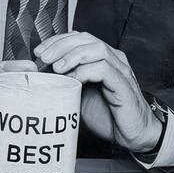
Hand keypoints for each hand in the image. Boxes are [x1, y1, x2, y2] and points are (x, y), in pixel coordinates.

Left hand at [36, 32, 159, 153]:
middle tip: (44, 57)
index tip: (40, 52)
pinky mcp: (123, 85)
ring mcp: (120, 71)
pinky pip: (105, 69)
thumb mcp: (81, 96)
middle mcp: (113, 60)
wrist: (133, 134)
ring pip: (96, 49)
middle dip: (62, 45)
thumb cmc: (109, 116)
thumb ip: (68, 82)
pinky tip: (74, 80)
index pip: (79, 38)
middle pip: (86, 38)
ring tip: (57, 67)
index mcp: (103, 59)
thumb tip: (42, 78)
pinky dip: (86, 71)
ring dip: (73, 55)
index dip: (58, 41)